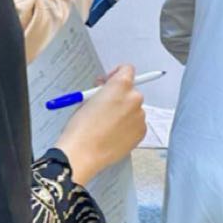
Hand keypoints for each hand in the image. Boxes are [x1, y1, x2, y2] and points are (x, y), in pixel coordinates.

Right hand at [54, 65, 145, 184]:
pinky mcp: (141, 132)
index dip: (117, 74)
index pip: (127, 69)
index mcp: (120, 86)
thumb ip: (101, 91)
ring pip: (134, 108)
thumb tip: (106, 89)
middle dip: (119, 96)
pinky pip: (136, 123)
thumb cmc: (81, 127)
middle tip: (105, 105)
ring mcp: (140, 116)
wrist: (83, 153)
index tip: (110, 82)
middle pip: (131, 90)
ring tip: (107, 125)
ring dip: (124, 112)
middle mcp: (134, 98)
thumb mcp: (86, 100)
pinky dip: (128, 126)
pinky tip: (113, 134)